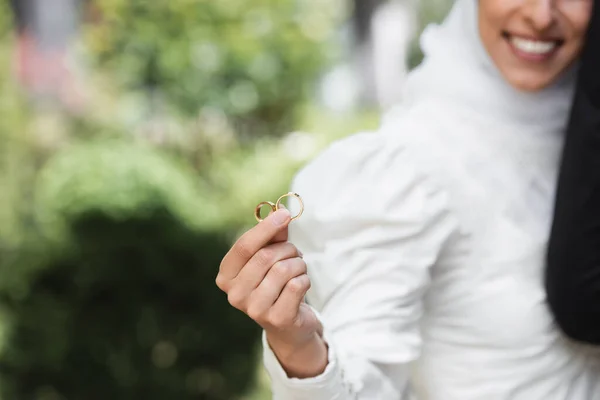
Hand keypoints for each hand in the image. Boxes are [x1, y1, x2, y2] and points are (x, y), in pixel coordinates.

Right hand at [216, 208, 321, 353]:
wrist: (288, 325)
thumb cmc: (276, 283)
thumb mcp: (271, 256)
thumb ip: (273, 235)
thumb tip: (281, 214)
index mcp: (226, 276)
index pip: (244, 247)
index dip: (265, 228)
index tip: (284, 214)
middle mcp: (235, 295)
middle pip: (265, 257)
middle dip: (287, 249)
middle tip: (295, 253)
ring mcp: (255, 310)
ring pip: (283, 270)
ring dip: (298, 264)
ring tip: (298, 271)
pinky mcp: (277, 319)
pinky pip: (296, 285)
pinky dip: (305, 279)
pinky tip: (301, 286)